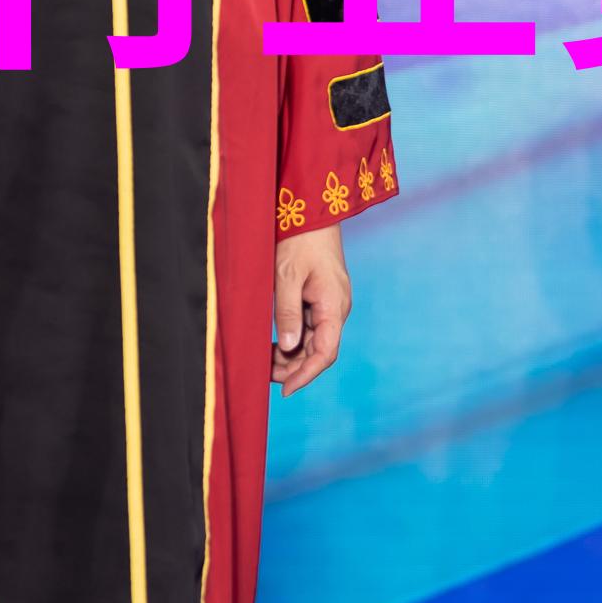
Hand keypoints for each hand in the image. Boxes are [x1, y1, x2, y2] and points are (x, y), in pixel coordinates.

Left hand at [272, 226, 351, 395]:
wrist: (311, 212)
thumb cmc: (298, 239)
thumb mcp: (286, 275)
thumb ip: (288, 312)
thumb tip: (290, 348)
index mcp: (333, 305)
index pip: (325, 353)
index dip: (305, 375)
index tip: (284, 391)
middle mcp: (337, 308)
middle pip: (320, 351)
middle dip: (294, 368)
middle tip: (264, 374)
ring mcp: (330, 303)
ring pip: (314, 342)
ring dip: (292, 355)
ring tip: (265, 360)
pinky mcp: (322, 298)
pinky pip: (311, 328)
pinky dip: (294, 340)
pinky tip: (276, 344)